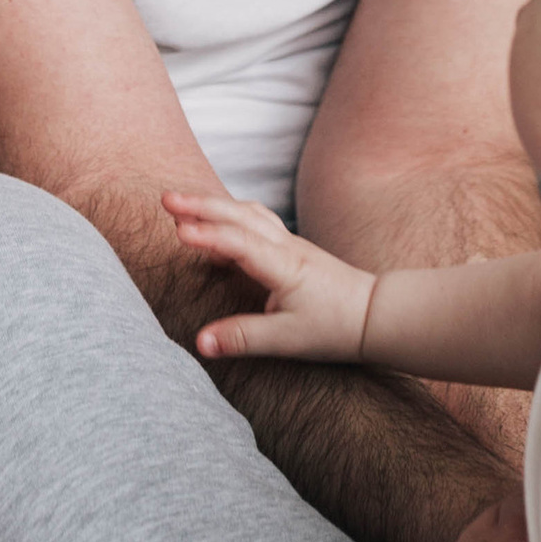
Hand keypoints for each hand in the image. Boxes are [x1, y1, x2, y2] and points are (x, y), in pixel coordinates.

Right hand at [162, 192, 375, 363]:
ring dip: (215, 205)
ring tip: (182, 204)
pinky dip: (231, 214)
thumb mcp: (287, 340)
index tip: (178, 232)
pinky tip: (215, 222)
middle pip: (240, 215)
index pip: (240, 244)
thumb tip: (200, 342)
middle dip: (201, 205)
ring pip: (248, 212)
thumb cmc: (334, 327)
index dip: (208, 237)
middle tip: (165, 199)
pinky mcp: (290, 247)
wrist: (375, 314)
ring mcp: (290, 242)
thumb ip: (242, 338)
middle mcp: (286, 246)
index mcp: (285, 266)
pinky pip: (256, 220)